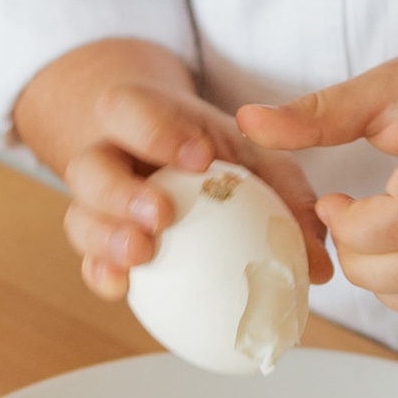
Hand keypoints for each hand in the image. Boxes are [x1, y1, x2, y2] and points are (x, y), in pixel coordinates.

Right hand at [13, 38, 330, 303]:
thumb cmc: (222, 159)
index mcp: (144, 117)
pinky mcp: (98, 240)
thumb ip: (291, 202)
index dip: (156, 130)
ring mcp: (97, 200)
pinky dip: (101, 272)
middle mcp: (110, 155)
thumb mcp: (260, 163)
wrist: (177, 160)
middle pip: (91, 165)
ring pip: (79, 212)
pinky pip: (87, 256)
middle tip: (162, 216)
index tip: (201, 156)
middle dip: (121, 191)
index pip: (130, 108)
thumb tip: (318, 265)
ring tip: (141, 256)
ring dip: (105, 236)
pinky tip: (122, 288)